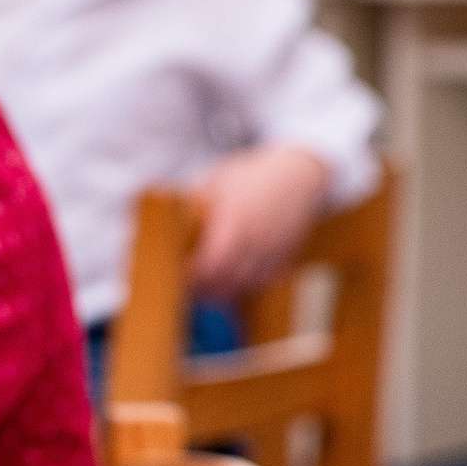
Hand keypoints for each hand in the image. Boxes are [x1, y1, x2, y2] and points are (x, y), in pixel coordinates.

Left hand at [188, 144, 330, 299]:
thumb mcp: (218, 182)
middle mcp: (257, 239)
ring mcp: (274, 250)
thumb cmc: (252, 176)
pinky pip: (263, 283)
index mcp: (236, 219)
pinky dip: (245, 287)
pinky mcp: (286, 257)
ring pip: (245, 286)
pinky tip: (230, 281)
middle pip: (226, 280)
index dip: (192, 273)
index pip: (211, 261)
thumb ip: (194, 205)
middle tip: (185, 285)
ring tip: (203, 288)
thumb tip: (166, 223)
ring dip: (223, 291)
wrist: (300, 174)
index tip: (176, 273)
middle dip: (203, 287)